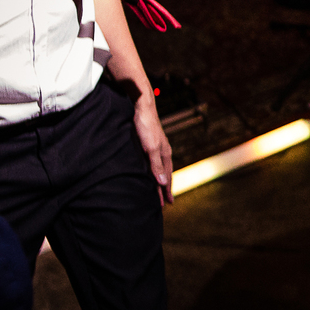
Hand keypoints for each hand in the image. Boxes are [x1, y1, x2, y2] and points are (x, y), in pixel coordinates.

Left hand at [132, 90, 173, 204]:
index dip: (167, 190)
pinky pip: (151, 162)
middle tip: (164, 202)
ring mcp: (155, 147)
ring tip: (157, 190)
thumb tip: (162, 183)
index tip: (168, 203)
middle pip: (164, 174)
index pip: (167, 177)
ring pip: (158, 168)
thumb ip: (156, 165)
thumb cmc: (146, 126)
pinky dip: (151, 171)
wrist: (141, 106)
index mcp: (165, 154)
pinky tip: (146, 172)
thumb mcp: (151, 148)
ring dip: (158, 180)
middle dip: (164, 188)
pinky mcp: (147, 143)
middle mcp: (162, 151)